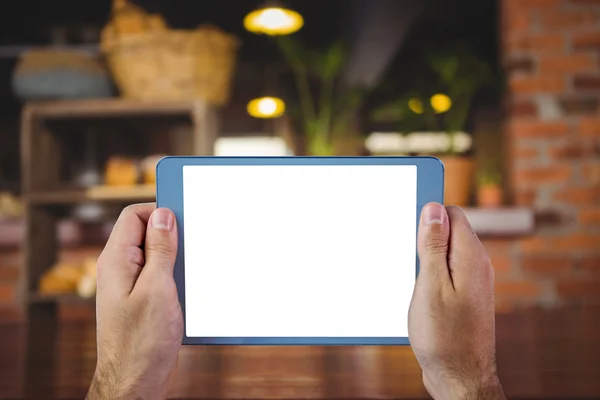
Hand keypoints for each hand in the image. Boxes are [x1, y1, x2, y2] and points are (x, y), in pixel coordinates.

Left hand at [86, 204, 182, 399]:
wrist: (136, 380)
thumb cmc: (143, 341)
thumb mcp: (158, 288)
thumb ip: (160, 249)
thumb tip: (163, 215)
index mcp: (116, 260)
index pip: (134, 215)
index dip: (159, 212)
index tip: (185, 221)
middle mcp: (119, 268)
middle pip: (146, 233)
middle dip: (171, 236)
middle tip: (191, 249)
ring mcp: (129, 284)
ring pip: (155, 255)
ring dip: (175, 260)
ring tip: (188, 276)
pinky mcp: (141, 299)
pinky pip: (159, 275)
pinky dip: (174, 277)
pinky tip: (186, 291)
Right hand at [408, 203, 504, 399]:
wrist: (460, 377)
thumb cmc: (443, 336)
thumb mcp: (430, 285)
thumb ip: (432, 245)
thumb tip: (434, 208)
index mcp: (470, 257)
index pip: (451, 214)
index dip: (428, 215)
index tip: (408, 228)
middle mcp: (477, 265)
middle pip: (449, 231)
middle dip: (425, 239)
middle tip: (409, 262)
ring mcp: (473, 281)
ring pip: (446, 252)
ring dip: (426, 260)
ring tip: (414, 284)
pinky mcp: (467, 295)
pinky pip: (447, 271)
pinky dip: (431, 275)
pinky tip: (420, 295)